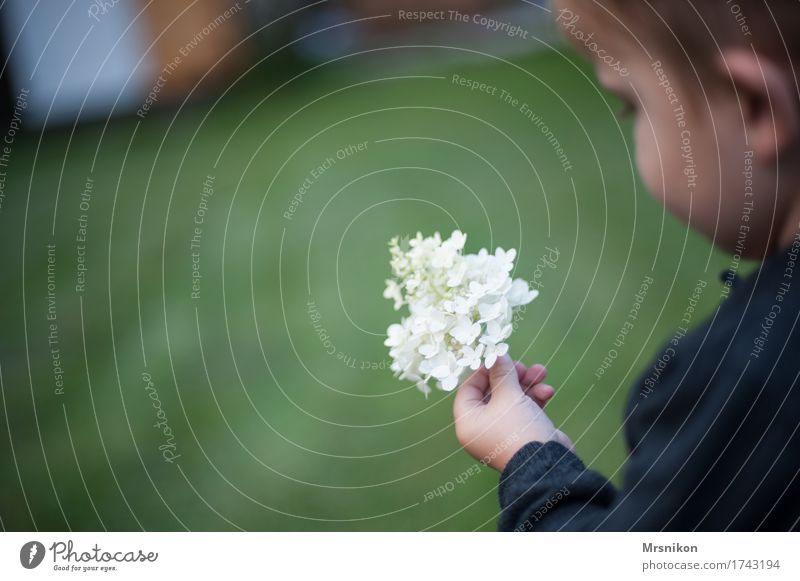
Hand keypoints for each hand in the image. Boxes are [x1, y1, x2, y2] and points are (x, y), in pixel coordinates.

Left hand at [453, 354, 573, 470]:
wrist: (547, 465)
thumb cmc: (518, 429)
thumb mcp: (508, 396)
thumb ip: (501, 373)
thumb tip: (496, 354)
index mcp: (468, 422)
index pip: (468, 390)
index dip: (483, 371)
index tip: (498, 358)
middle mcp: (482, 429)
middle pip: (492, 392)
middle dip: (511, 376)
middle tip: (522, 366)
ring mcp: (503, 432)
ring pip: (512, 399)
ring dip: (527, 383)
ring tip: (541, 372)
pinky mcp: (523, 434)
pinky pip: (524, 410)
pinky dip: (535, 398)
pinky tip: (548, 391)